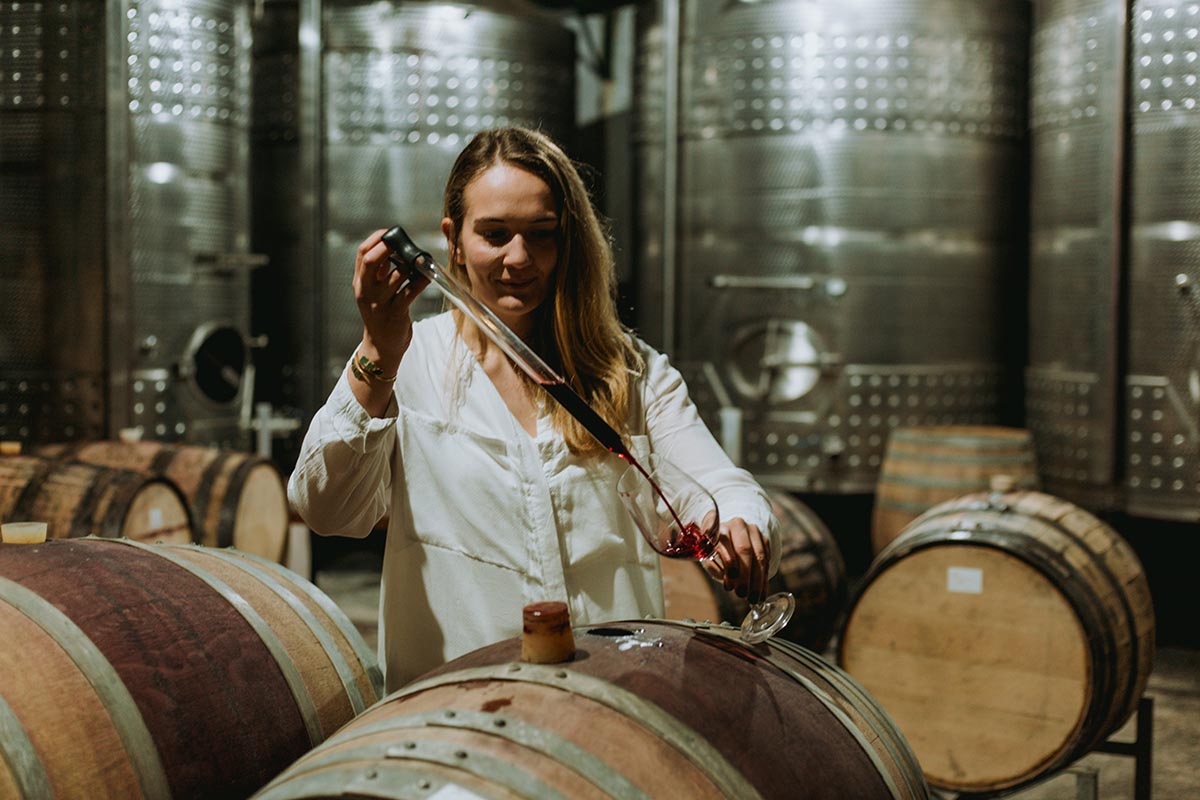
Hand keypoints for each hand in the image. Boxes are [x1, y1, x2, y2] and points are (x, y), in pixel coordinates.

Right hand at [352, 228, 430, 369]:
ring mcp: (379, 303)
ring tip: (421, 260)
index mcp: (360, 283)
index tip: (390, 233)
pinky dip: (421, 281)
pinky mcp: (395, 314)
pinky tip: (428, 275)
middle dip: (388, 247)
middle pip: (371, 261)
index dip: (376, 239)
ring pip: (395, 275)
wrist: (381, 346)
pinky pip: (410, 292)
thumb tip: (392, 250)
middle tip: (404, 243)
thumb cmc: (380, 315)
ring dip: (410, 264)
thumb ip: (376, 273)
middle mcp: (366, 291)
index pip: (362, 253)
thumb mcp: (371, 292)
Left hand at [705, 517, 770, 603]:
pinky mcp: (764, 539)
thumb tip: (729, 583)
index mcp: (720, 527)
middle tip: (742, 594)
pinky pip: (767, 560)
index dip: (729, 567)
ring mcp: (753, 531)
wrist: (730, 536)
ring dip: (757, 580)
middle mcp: (738, 525)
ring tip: (754, 598)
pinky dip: (764, 578)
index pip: (726, 545)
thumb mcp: (709, 556)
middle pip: (745, 550)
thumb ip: (715, 566)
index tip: (729, 586)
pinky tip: (762, 592)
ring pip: (759, 556)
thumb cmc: (716, 549)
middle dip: (745, 575)